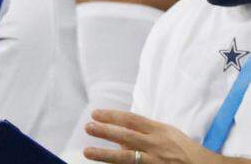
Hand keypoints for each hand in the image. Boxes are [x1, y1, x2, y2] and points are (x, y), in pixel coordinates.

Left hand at [85, 109, 225, 163]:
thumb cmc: (184, 149)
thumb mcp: (167, 133)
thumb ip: (144, 132)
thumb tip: (119, 137)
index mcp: (159, 131)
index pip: (131, 120)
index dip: (112, 116)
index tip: (95, 114)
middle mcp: (157, 146)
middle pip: (127, 137)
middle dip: (106, 131)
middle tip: (88, 127)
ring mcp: (156, 162)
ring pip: (128, 158)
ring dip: (106, 155)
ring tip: (88, 152)